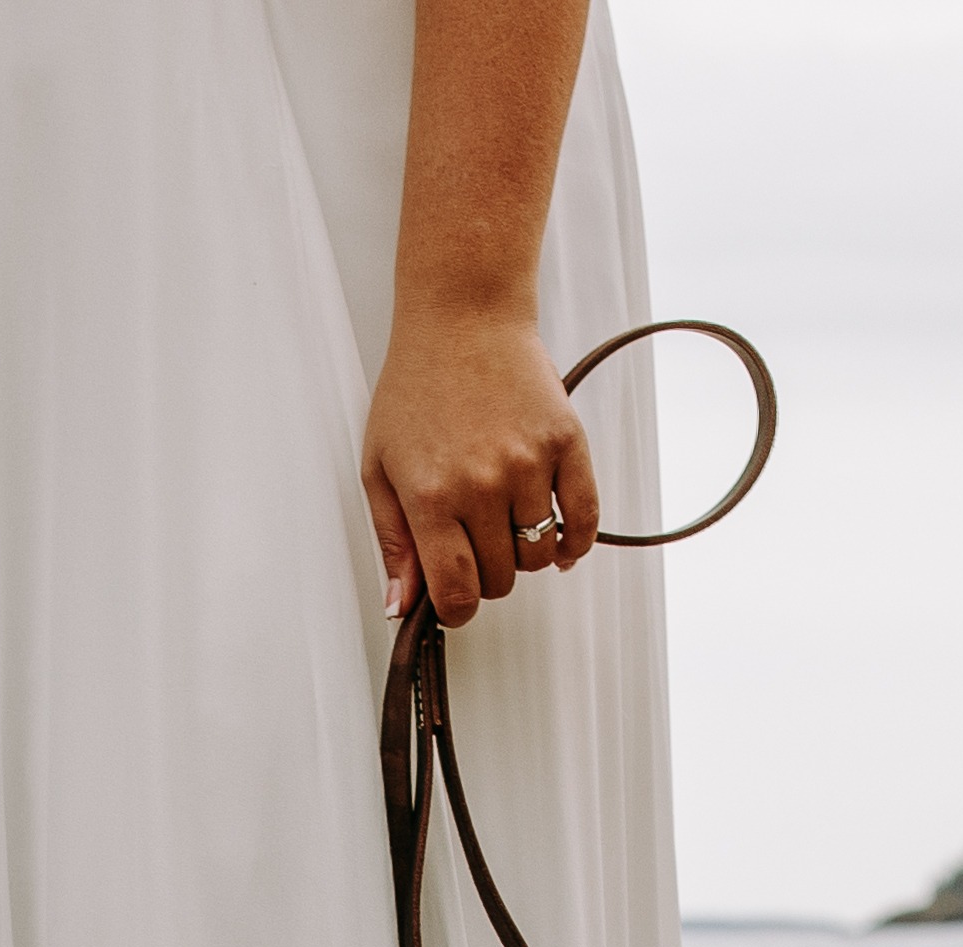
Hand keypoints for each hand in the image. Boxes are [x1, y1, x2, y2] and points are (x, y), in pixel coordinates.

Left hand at [362, 308, 595, 627]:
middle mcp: (482, 484)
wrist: (463, 320)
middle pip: (500, 577)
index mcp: (431, 496)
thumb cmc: (416, 389)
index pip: (456, 590)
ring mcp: (529, 464)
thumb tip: (404, 605)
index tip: (455, 604)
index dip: (456, 611)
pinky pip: (582, 519)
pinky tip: (559, 546)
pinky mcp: (566, 443)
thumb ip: (393, 543)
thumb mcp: (380, 469)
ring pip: (538, 555)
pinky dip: (573, 544)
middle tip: (474, 549)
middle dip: (485, 577)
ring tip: (505, 529)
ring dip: (523, 556)